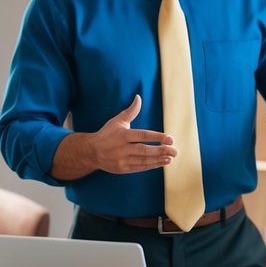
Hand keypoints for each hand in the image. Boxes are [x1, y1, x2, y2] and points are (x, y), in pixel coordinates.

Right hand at [53, 95, 175, 178]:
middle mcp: (122, 148)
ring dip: (158, 159)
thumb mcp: (117, 121)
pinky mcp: (123, 169)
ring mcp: (122, 160)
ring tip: (170, 157)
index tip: (170, 138)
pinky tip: (161, 162)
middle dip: (161, 150)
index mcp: (122, 135)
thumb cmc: (107, 134)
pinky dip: (151, 165)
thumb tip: (139, 97)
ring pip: (143, 160)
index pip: (143, 136)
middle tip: (174, 150)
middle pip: (144, 150)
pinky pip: (140, 167)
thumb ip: (131, 111)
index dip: (157, 137)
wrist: (91, 152)